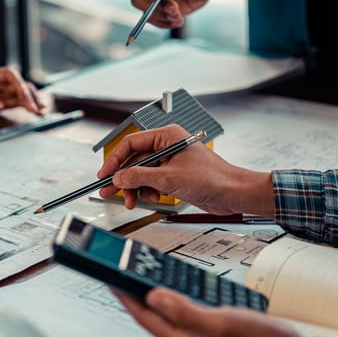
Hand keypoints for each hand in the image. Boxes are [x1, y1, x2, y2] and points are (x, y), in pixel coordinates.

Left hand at [0, 67, 42, 114]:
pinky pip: (22, 102)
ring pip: (26, 94)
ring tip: (41, 112)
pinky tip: (38, 113)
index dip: (19, 83)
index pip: (11, 75)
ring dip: (34, 102)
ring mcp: (8, 91)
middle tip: (35, 109)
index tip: (23, 94)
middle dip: (30, 97)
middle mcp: (4, 81)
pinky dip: (30, 107)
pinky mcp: (9, 100)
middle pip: (22, 85)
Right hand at [97, 125, 274, 216]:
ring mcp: (171, 161)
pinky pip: (153, 182)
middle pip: (135, 160)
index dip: (115, 159)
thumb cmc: (212, 178)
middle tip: (109, 191)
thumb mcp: (168, 178)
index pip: (131, 143)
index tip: (104, 174)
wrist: (233, 193)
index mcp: (167, 136)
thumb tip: (118, 177)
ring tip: (133, 201)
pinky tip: (153, 198)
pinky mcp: (175, 175)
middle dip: (123, 178)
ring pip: (142, 173)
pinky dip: (149, 191)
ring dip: (136, 188)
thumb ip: (139, 176)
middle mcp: (168, 145)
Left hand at [115, 288, 303, 336]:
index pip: (147, 318)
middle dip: (139, 298)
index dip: (127, 297)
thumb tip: (154, 297)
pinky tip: (187, 297)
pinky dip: (183, 306)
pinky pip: (192, 322)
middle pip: (157, 321)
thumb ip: (185, 311)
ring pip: (174, 321)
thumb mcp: (223, 323)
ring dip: (160, 302)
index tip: (112, 278)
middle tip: (126, 277)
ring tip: (148, 282)